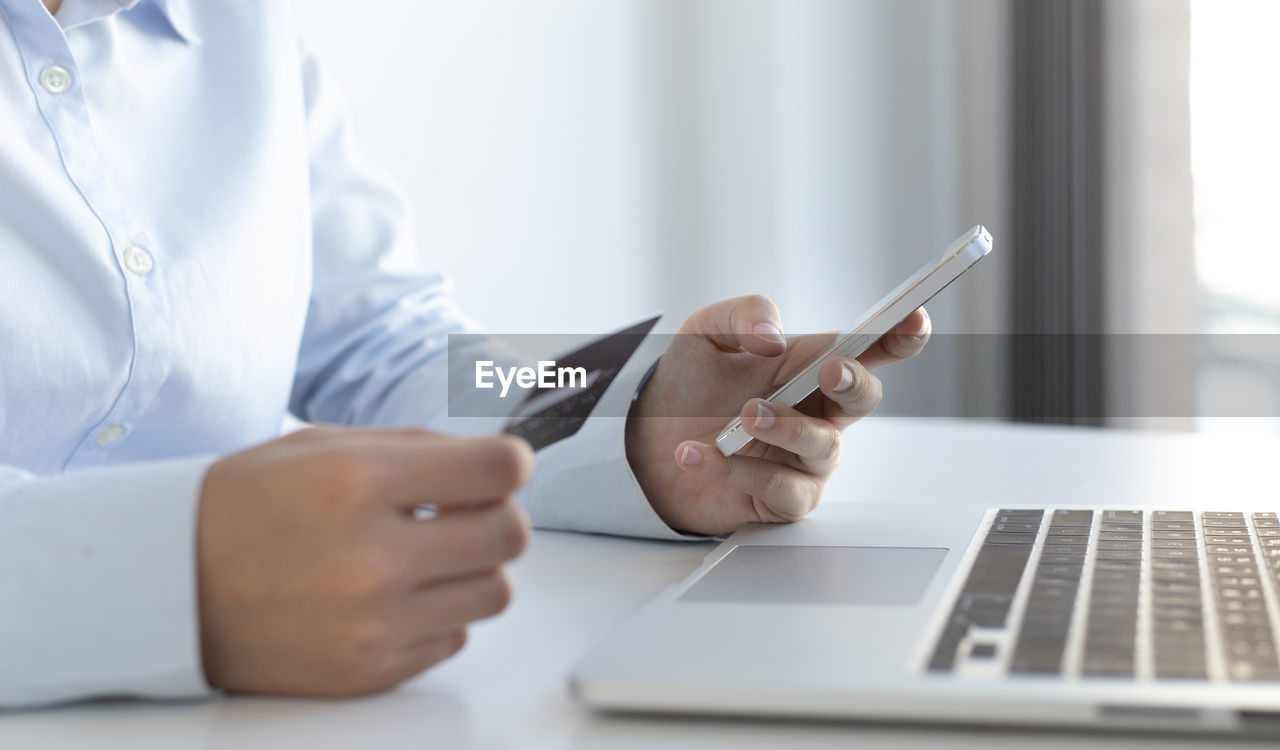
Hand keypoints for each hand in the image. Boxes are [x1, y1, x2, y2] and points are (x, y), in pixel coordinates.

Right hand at [196, 426, 533, 695]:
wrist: (168, 585)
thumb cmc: (249, 504)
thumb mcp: (324, 446)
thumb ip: (419, 448)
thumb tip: (501, 462)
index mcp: (359, 483)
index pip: (498, 471)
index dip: (509, 463)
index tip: (499, 466)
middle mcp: (370, 557)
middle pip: (510, 537)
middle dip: (498, 516)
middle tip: (464, 512)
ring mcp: (371, 623)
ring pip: (494, 594)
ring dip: (473, 569)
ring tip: (426, 556)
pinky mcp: (368, 672)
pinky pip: (454, 638)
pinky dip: (437, 614)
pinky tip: (393, 595)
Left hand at [627, 295, 929, 534]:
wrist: (648, 441)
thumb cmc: (691, 384)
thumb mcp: (705, 333)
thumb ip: (742, 316)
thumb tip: (773, 337)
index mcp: (812, 365)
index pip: (869, 348)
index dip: (900, 335)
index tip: (914, 319)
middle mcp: (819, 412)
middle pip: (864, 397)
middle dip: (854, 381)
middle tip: (830, 370)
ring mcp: (806, 459)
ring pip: (822, 445)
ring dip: (785, 427)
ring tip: (742, 416)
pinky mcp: (782, 499)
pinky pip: (779, 488)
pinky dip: (735, 468)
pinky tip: (696, 452)